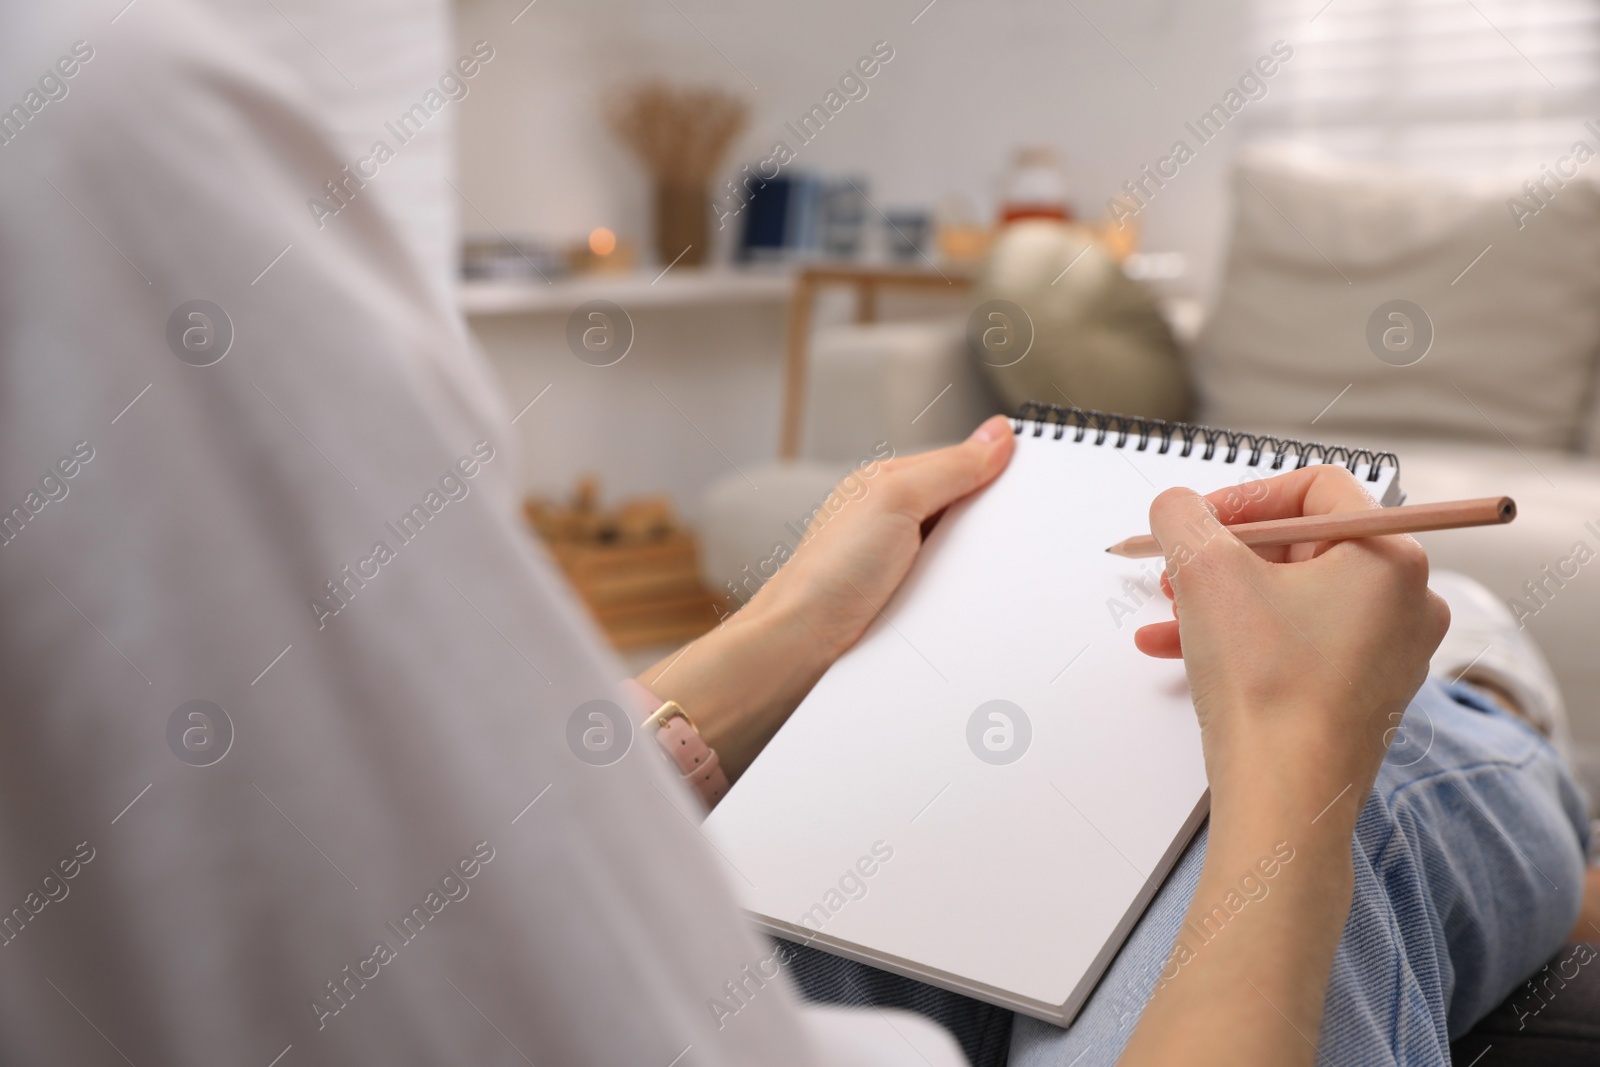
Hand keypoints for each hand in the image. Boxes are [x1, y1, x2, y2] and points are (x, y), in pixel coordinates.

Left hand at [638, 416, 1014, 782]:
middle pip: (967, 510)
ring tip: (1005, 571)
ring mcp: (901, 564)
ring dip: (984, 563)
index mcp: (889, 484)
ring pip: (965, 554)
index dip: (998, 471)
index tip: (1039, 480)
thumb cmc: (830, 573)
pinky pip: (955, 591)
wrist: (800, 649)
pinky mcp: (908, 604)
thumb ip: (949, 466)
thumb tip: (997, 433)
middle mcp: (894, 521)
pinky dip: (970, 594)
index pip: (962, 464)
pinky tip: (981, 602)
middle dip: (995, 520)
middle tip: (1029, 530)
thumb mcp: (895, 499)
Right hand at [1118, 465, 1450, 1066]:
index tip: (1199, 521)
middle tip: (1177, 567)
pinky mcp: (1359, 695)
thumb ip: (1183, 517)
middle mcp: (1405, 602)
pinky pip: (1296, 644)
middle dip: (1224, 554)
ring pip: (1291, 598)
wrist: (1284, 798)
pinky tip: (1179, 651)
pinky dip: (1241, 639)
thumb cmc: (1266, 688)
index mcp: (1391, 557)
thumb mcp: (1205, 571)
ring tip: (1168, 614)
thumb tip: (1178, 507)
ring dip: (1221, 598)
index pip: (1315, 488)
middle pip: (1301, 544)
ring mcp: (1386, 654)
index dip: (1245, 495)